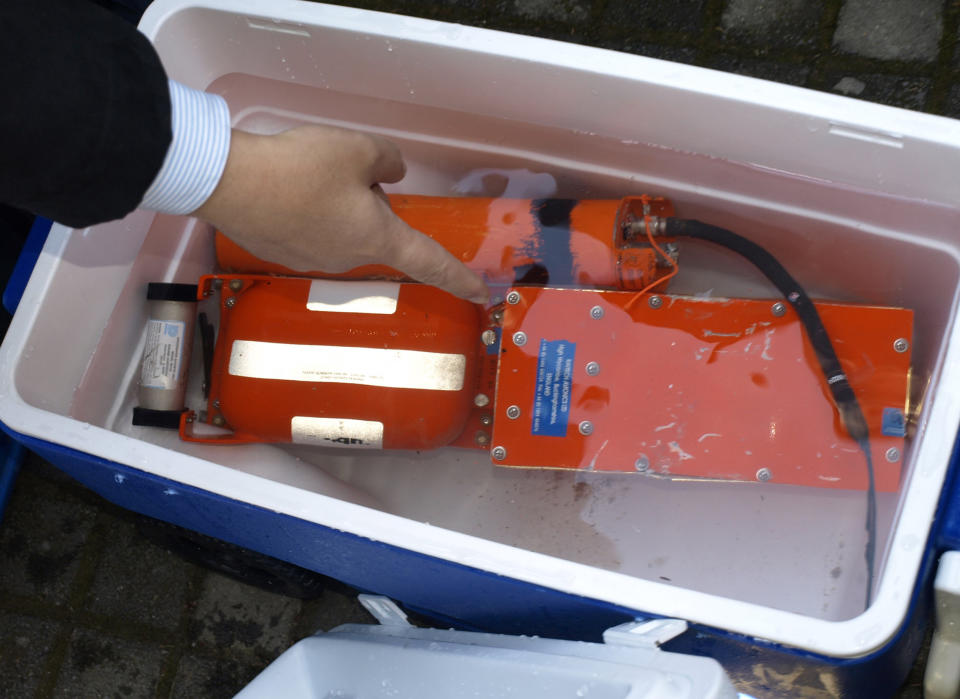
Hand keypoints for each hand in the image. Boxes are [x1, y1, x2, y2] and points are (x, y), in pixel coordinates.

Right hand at [193, 125, 488, 303]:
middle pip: (378, 231)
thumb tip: (391, 173)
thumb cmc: (301, 168)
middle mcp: (349, 258)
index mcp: (377, 237)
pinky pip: (311, 231)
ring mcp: (314, 260)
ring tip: (307, 177)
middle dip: (371, 204)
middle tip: (347, 173)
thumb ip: (387, 160)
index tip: (479, 294)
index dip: (458, 277)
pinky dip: (307, 211)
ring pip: (343, 230)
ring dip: (337, 206)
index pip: (429, 262)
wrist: (229, 183)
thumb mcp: (359, 148)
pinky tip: (286, 190)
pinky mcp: (283, 253)